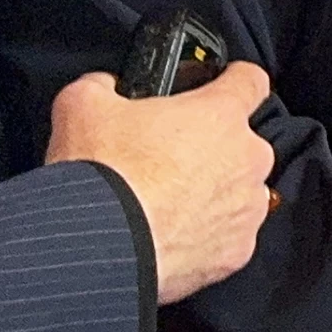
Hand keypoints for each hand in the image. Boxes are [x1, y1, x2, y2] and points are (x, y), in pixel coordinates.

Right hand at [45, 63, 278, 303]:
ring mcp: (247, 207)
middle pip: (240, 143)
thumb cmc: (102, 174)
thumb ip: (102, 86)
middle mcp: (247, 157)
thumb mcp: (82, 106)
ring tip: (164, 203)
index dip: (232, 81)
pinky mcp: (237, 251)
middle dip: (209, 148)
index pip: (249, 80)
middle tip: (165, 160)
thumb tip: (103, 88)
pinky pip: (228, 236)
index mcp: (221, 114)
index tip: (220, 86)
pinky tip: (169, 235)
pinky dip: (205, 236)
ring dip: (211, 194)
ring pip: (238, 191)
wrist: (99, 246)